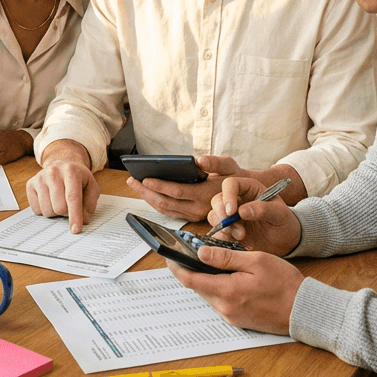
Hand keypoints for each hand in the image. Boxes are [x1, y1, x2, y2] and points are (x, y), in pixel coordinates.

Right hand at [25, 139, 99, 233]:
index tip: (75, 230)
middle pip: (59, 207)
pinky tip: (49, 199)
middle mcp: (53, 172)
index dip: (75, 216)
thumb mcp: (91, 187)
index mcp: (71, 171)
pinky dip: (45, 210)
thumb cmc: (78, 178)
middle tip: (69, 206)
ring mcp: (40, 178)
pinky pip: (36, 210)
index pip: (72, 198)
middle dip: (66, 213)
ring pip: (47, 211)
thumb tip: (83, 221)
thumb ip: (90, 204)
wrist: (61, 164)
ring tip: (59, 201)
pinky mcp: (30, 184)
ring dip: (55, 212)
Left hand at [128, 155, 250, 221]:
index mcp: (205, 195)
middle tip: (132, 180)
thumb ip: (215, 162)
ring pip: (165, 210)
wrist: (245, 197)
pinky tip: (148, 192)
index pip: (176, 192)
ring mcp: (194, 215)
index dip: (158, 185)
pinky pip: (169, 212)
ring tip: (136, 184)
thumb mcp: (230, 165)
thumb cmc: (236, 178)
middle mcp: (198, 208)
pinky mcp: (191, 217)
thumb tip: (198, 159)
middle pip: (165, 203)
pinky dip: (156, 202)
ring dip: (148, 198)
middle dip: (146, 192)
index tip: (143, 178)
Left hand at [166, 246, 303, 334]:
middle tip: (190, 253)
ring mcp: (231, 316)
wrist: (303, 310)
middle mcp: (225, 307)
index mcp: (227, 291)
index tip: (169, 257)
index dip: (177, 267)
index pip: (191, 280)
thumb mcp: (256, 261)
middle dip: (192, 270)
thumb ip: (226, 257)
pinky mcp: (238, 320)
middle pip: (198, 287)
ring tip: (211, 262)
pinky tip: (227, 277)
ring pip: (209, 294)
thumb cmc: (284, 284)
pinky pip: (220, 301)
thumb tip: (202, 252)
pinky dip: (218, 288)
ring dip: (206, 279)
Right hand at [207, 176, 302, 256]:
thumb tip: (241, 211)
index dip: (228, 196)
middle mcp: (237, 200)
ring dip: (224, 227)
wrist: (285, 242)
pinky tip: (235, 242)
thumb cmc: (284, 222)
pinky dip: (222, 238)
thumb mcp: (279, 214)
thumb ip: (263, 209)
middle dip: (222, 214)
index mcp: (249, 188)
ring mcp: (231, 216)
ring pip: (214, 216)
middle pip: (217, 200)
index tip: (232, 212)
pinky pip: (217, 232)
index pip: (231, 184)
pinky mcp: (229, 231)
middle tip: (233, 228)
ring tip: (241, 236)